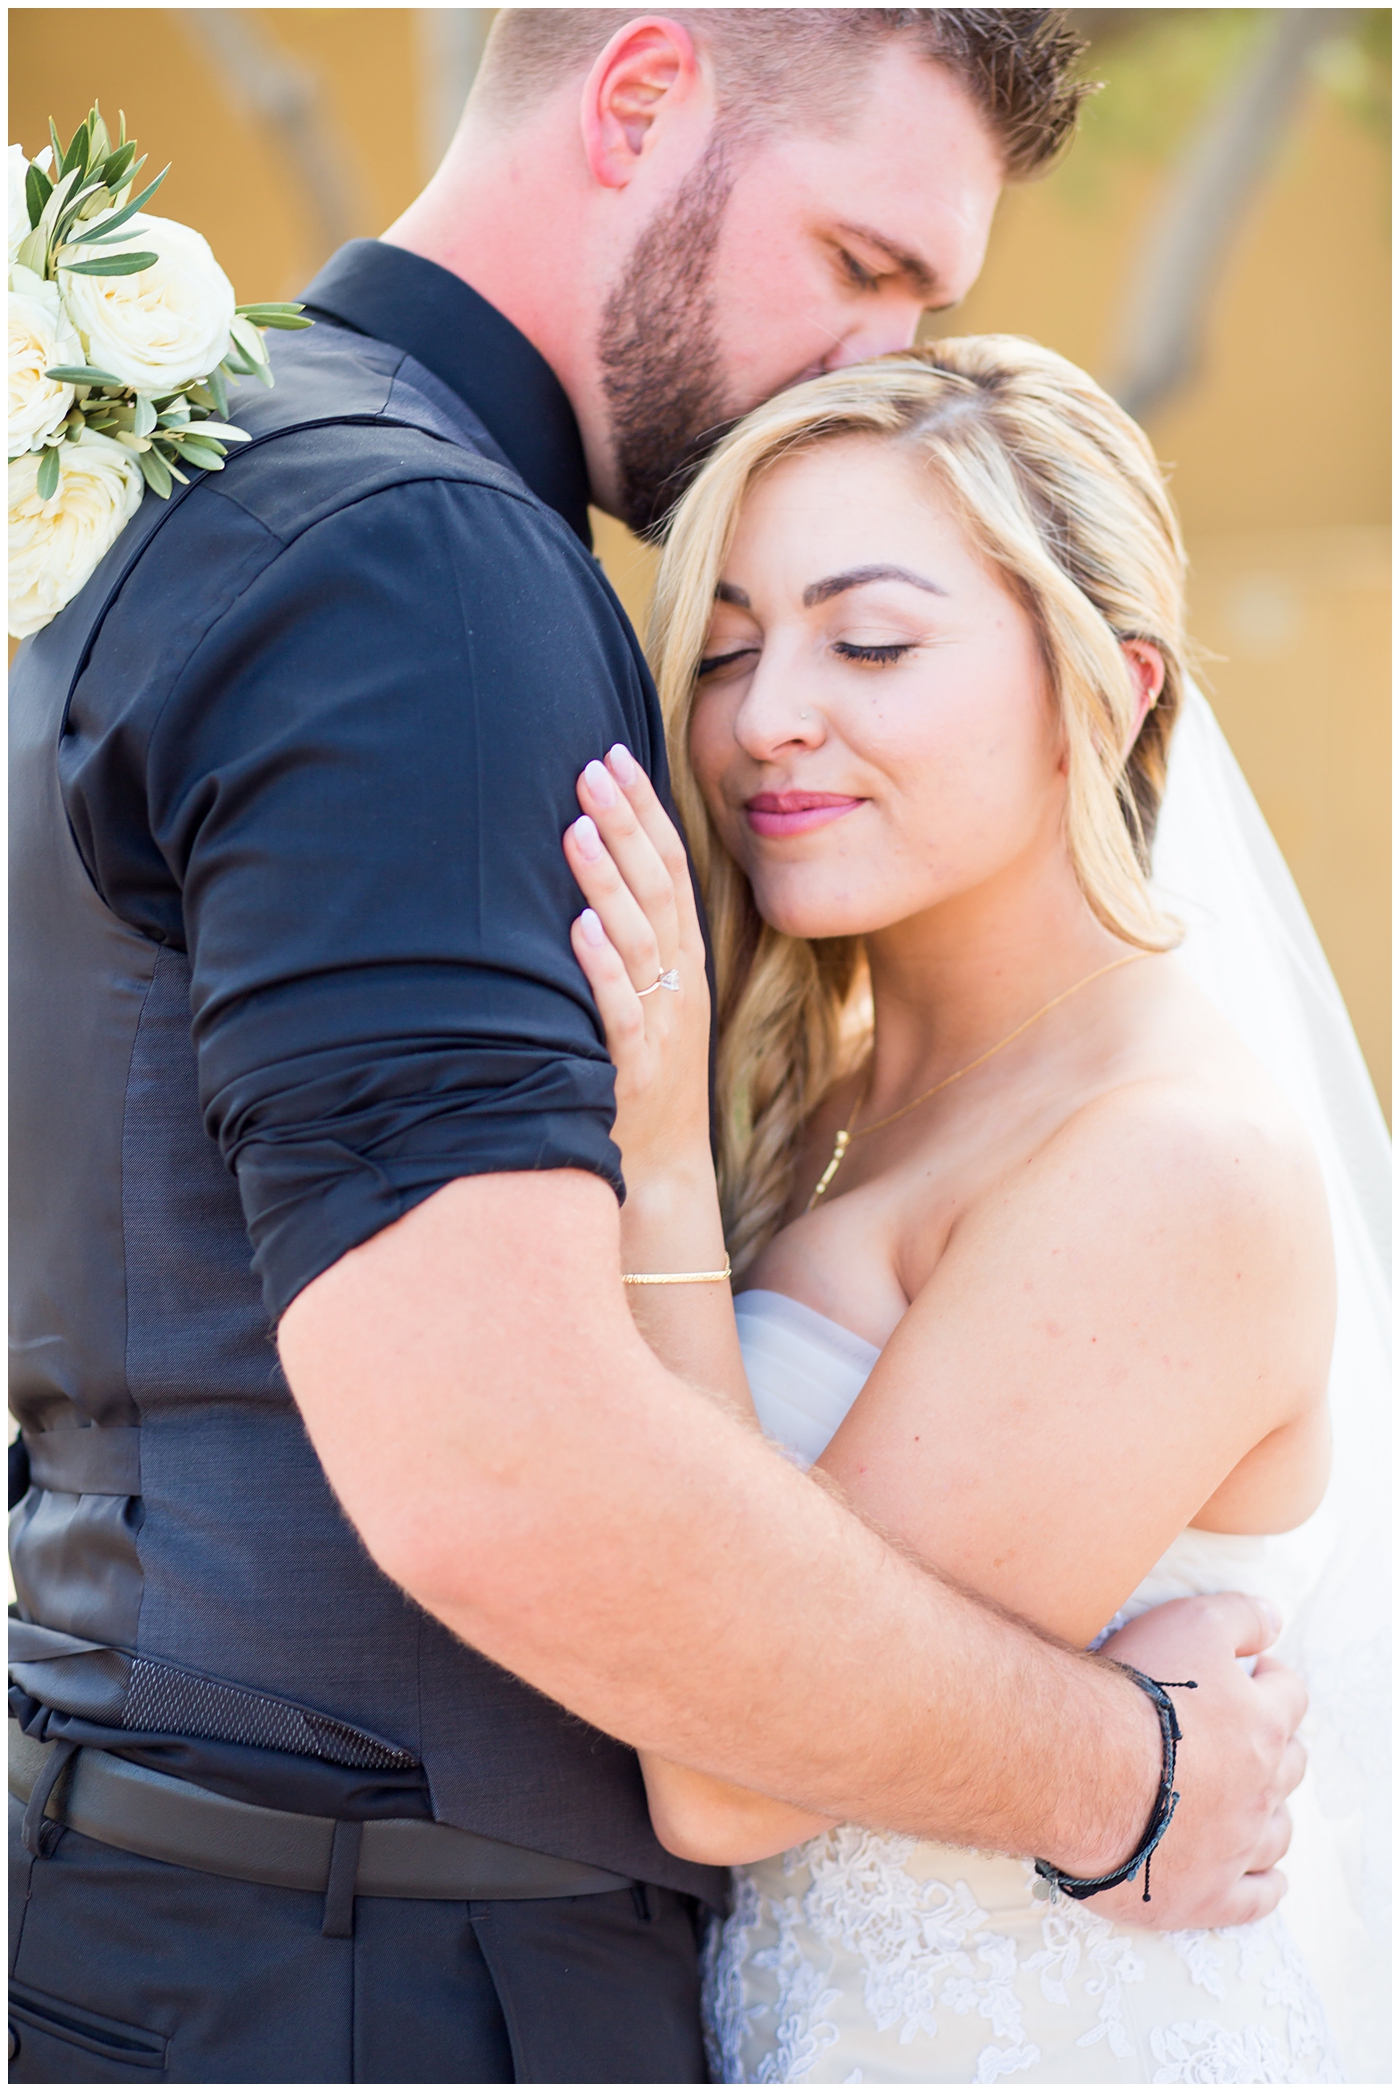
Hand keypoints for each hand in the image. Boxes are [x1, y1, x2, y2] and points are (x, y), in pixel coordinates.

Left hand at [564, 745, 710, 1178]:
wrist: (663, 1176)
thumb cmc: (643, 1078)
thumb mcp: (648, 999)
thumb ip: (631, 939)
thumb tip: (590, 870)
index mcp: (684, 961)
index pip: (671, 868)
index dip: (646, 809)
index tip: (614, 752)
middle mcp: (679, 984)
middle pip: (658, 890)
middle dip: (625, 824)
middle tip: (591, 766)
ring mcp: (662, 1026)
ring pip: (640, 941)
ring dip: (609, 882)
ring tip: (578, 827)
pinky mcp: (638, 1071)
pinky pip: (621, 1012)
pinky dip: (601, 969)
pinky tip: (579, 928)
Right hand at [1089, 1593, 1305, 1931]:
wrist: (1087, 1772)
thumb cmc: (1135, 1695)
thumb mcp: (1189, 1624)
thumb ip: (1238, 1617)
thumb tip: (1275, 1619)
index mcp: (1260, 1724)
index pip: (1289, 1695)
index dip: (1272, 1680)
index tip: (1252, 1675)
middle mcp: (1260, 1786)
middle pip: (1290, 1765)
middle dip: (1273, 1747)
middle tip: (1240, 1737)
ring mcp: (1238, 1845)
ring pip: (1278, 1831)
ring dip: (1270, 1814)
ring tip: (1246, 1803)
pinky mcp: (1209, 1894)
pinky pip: (1257, 1897)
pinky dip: (1266, 1886)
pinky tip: (1267, 1878)